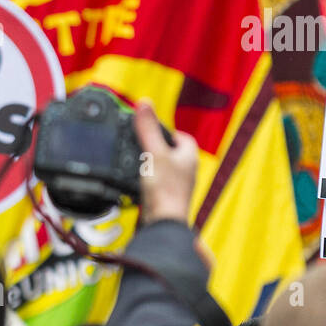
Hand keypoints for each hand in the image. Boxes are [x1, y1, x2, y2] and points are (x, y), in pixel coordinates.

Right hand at [133, 101, 198, 225]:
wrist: (163, 223)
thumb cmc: (165, 190)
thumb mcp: (153, 152)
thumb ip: (147, 128)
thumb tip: (144, 103)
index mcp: (189, 156)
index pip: (181, 137)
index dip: (167, 131)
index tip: (152, 130)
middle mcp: (186, 170)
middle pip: (171, 152)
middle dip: (156, 147)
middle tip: (140, 145)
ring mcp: (176, 185)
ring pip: (163, 168)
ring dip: (150, 165)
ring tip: (136, 164)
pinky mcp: (165, 198)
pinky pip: (156, 183)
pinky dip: (146, 180)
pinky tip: (137, 183)